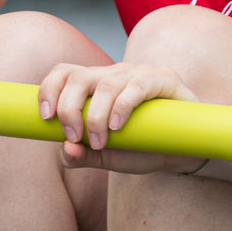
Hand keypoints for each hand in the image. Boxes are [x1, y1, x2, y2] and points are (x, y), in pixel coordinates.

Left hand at [36, 60, 207, 174]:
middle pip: (79, 76)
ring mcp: (138, 73)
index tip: (45, 118)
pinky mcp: (163, 78)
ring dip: (96, 115)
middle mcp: (114, 73)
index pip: (64, 73)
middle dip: (69, 107)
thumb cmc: (144, 148)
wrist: (186, 152)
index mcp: (96, 86)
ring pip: (106, 82)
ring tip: (100, 142)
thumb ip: (84, 155)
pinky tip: (118, 126)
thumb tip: (65, 152)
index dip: (49, 90)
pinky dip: (122, 105)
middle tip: (73, 136)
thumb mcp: (109, 157)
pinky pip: (137, 85)